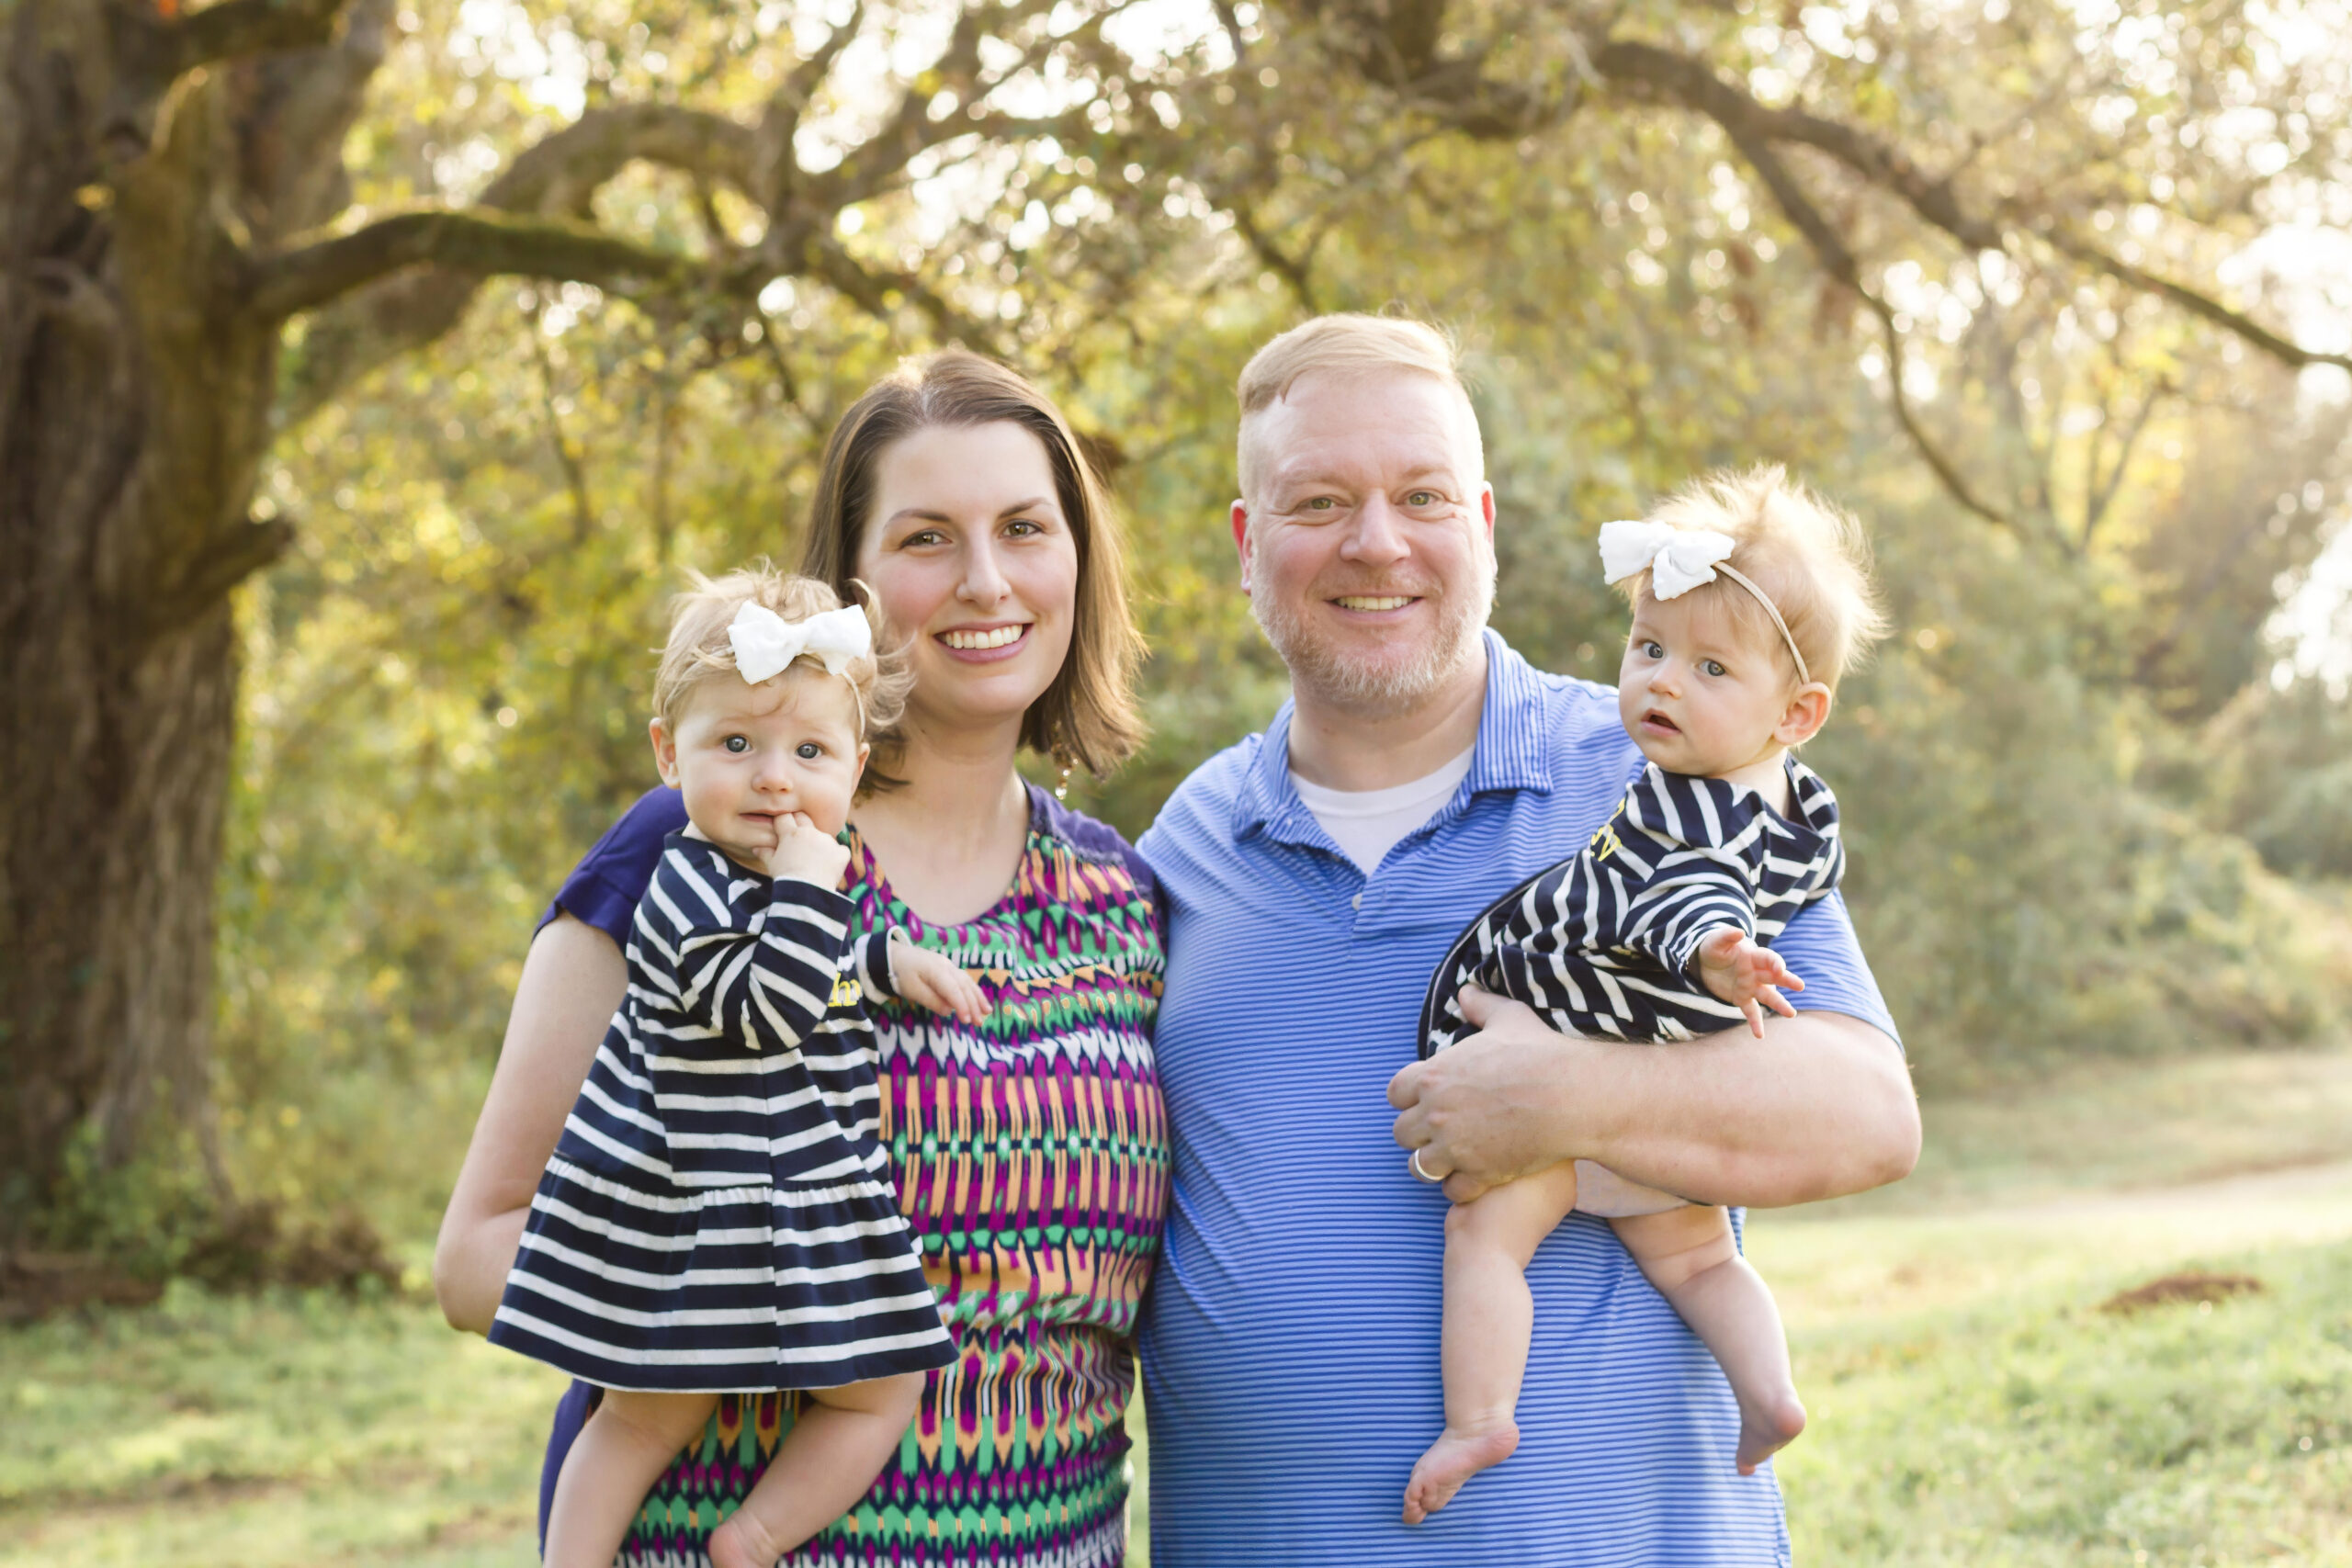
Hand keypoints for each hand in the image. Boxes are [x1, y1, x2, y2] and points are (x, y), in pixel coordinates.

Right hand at [762, 812, 851, 889]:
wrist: (806, 892)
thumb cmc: (785, 878)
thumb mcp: (772, 865)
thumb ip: (765, 853)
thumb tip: (756, 848)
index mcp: (791, 833)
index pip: (784, 818)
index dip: (782, 823)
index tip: (781, 829)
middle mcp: (811, 832)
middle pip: (804, 818)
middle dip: (799, 824)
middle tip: (797, 840)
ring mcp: (828, 841)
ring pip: (823, 836)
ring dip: (818, 843)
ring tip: (813, 860)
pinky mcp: (841, 853)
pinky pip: (840, 850)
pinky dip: (836, 856)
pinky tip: (829, 867)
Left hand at [889, 943, 992, 1025]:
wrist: (894, 955)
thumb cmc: (900, 974)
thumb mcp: (911, 990)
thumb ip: (930, 1000)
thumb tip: (949, 1011)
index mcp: (936, 971)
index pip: (953, 990)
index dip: (961, 1006)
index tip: (967, 1021)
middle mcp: (946, 966)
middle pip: (964, 986)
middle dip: (973, 1005)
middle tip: (979, 1022)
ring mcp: (949, 965)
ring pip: (967, 982)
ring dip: (978, 997)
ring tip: (987, 1012)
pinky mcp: (948, 968)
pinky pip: (964, 979)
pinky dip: (973, 990)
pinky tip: (978, 1000)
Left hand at [1387, 985, 1579, 1202]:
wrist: (1572, 1096)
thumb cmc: (1541, 1054)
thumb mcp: (1509, 1019)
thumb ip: (1481, 1006)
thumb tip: (1466, 991)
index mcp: (1433, 1076)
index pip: (1395, 1093)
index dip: (1410, 1097)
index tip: (1428, 1099)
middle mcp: (1435, 1114)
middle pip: (1402, 1133)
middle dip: (1419, 1132)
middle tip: (1443, 1130)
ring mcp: (1454, 1147)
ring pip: (1420, 1166)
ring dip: (1435, 1162)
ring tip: (1455, 1157)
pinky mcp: (1478, 1174)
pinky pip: (1451, 1190)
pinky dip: (1461, 1186)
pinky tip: (1477, 1177)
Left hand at [1693, 927, 1803, 1037]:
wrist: (1705, 962)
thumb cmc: (1715, 948)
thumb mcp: (1716, 940)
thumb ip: (1727, 936)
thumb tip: (1739, 931)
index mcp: (1753, 956)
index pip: (1769, 958)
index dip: (1775, 963)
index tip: (1780, 969)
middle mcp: (1756, 972)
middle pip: (1774, 977)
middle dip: (1787, 980)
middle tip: (1801, 986)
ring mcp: (1751, 986)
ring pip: (1768, 996)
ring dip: (1779, 1004)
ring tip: (1791, 1014)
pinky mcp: (1742, 999)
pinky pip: (1751, 1012)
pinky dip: (1755, 1023)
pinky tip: (1759, 1035)